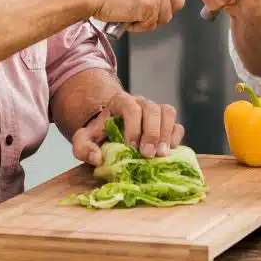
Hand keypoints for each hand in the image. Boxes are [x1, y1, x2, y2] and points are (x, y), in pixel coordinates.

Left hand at [70, 92, 184, 165]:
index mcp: (120, 102)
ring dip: (166, 133)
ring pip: (168, 113)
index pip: (130, 107)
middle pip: (152, 109)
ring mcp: (155, 111)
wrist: (110, 129)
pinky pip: (177, 125)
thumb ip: (83, 147)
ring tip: (162, 154)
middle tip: (148, 154)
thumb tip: (97, 158)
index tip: (131, 146)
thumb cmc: (99, 134)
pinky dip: (176, 137)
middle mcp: (141, 102)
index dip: (133, 126)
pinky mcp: (166, 123)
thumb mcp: (84, 139)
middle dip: (151, 132)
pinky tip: (170, 152)